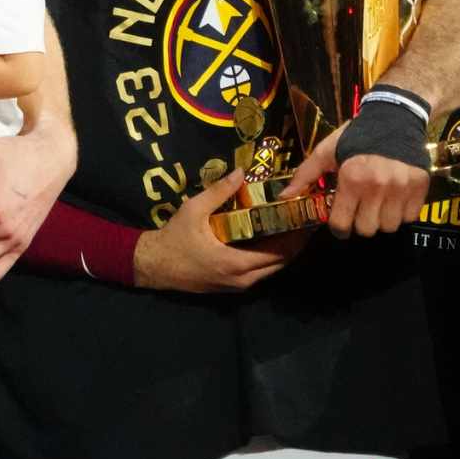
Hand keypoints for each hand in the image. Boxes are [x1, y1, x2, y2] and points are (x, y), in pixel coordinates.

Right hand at [130, 172, 312, 291]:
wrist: (155, 266)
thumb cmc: (175, 239)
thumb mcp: (193, 210)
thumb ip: (219, 192)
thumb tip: (241, 172)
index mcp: (236, 263)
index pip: (279, 254)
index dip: (296, 237)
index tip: (305, 218)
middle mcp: (243, 279)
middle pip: (281, 263)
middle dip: (295, 242)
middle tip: (302, 219)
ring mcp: (239, 285)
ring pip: (272, 269)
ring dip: (284, 250)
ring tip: (291, 226)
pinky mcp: (234, 285)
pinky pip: (261, 271)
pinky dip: (270, 256)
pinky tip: (271, 238)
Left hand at [281, 124, 429, 237]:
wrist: (396, 117)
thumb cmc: (357, 135)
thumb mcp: (327, 150)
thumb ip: (306, 175)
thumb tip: (284, 196)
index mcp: (352, 178)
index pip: (342, 224)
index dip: (338, 228)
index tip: (340, 224)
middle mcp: (377, 187)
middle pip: (367, 229)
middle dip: (360, 223)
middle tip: (359, 210)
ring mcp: (401, 188)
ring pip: (389, 226)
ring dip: (381, 219)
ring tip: (377, 203)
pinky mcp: (420, 188)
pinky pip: (410, 217)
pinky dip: (401, 213)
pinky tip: (394, 199)